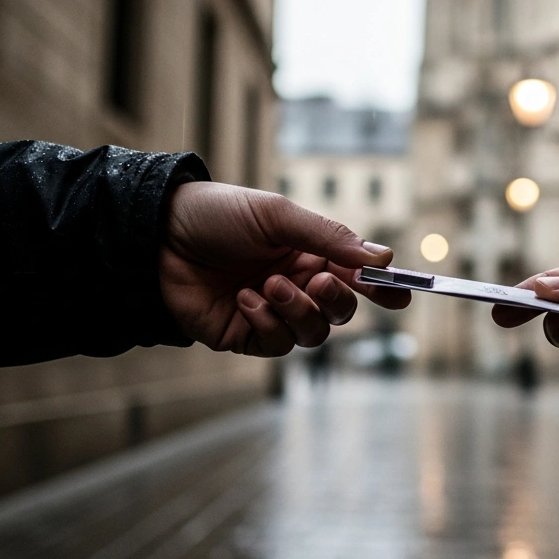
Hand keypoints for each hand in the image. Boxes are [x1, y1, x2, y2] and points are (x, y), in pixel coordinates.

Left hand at [160, 181, 409, 355]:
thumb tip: (381, 256)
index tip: (402, 295)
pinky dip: (267, 322)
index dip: (383, 288)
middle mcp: (295, 284)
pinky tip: (245, 299)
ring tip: (269, 285)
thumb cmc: (216, 215)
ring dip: (298, 311)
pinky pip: (275, 344)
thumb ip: (328, 236)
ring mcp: (270, 312)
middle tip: (319, 282)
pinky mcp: (244, 334)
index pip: (357, 275)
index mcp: (308, 252)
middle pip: (340, 311)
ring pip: (312, 334)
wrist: (156, 235)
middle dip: (337, 301)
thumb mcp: (277, 215)